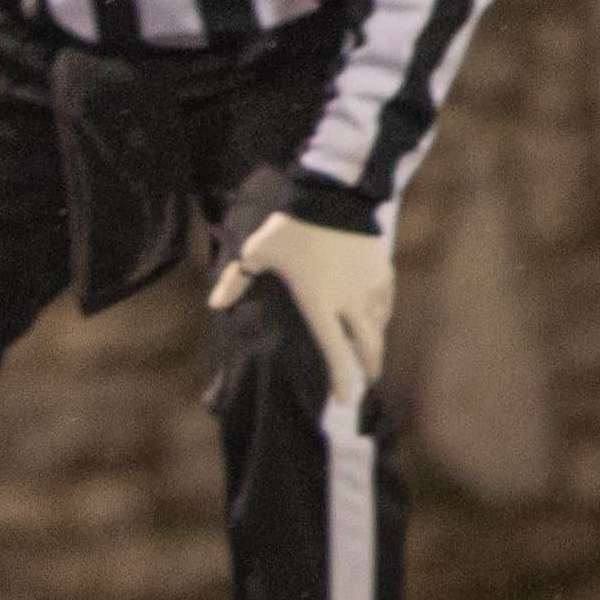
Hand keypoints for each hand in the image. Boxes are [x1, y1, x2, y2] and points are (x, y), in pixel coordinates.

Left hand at [209, 213, 392, 406]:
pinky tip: (377, 317)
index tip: (347, 400)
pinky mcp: (383, 271)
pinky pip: (385, 301)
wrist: (332, 199)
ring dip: (375, 340)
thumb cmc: (290, 229)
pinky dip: (381, 313)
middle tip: (367, 381)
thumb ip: (236, 281)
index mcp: (319, 303)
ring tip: (370, 350)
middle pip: (367, 345)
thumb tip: (213, 305)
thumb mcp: (255, 253)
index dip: (341, 378)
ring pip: (379, 324)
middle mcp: (349, 301)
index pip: (333, 350)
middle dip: (369, 367)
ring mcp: (370, 287)